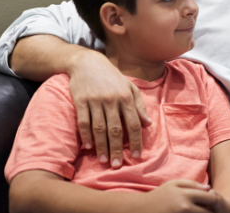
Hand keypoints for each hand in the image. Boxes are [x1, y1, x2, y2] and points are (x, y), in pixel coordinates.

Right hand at [69, 48, 150, 167]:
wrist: (88, 63)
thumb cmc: (112, 77)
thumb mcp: (130, 87)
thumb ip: (139, 106)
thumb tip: (148, 124)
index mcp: (127, 97)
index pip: (134, 123)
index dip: (136, 140)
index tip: (137, 155)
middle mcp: (112, 100)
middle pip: (116, 129)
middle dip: (117, 148)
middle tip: (118, 164)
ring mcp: (96, 101)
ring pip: (99, 128)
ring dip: (102, 146)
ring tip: (104, 160)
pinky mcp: (81, 101)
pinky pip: (83, 121)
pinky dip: (86, 135)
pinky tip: (89, 147)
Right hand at [142, 180, 219, 212]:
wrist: (141, 209)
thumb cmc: (159, 195)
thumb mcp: (174, 184)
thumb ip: (192, 185)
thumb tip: (209, 189)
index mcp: (186, 195)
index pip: (210, 198)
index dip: (215, 200)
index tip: (213, 203)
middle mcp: (185, 207)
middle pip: (208, 212)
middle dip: (211, 212)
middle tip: (211, 211)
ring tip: (200, 212)